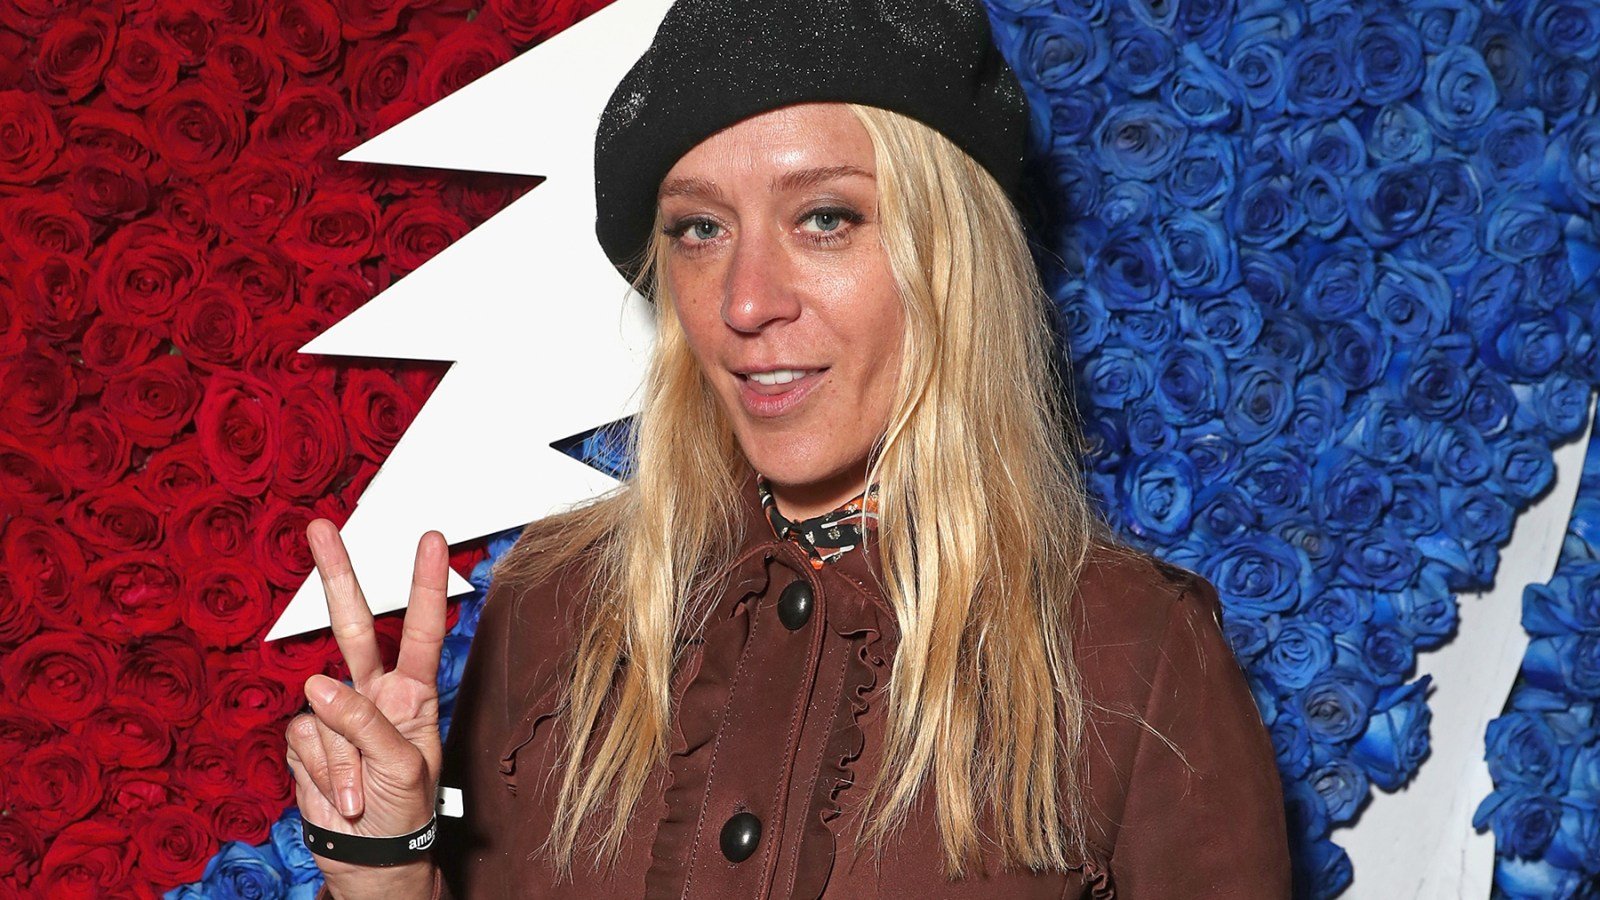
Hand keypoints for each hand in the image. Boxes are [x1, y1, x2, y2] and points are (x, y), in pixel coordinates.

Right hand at [285, 521, 446, 897]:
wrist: (370, 861)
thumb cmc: (405, 813)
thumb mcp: (403, 768)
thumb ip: (365, 723)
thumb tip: (318, 685)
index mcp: (413, 693)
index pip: (421, 629)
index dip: (425, 584)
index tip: (432, 539)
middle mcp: (374, 693)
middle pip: (353, 626)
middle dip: (338, 575)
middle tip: (322, 528)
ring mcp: (336, 715)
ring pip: (321, 706)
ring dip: (341, 760)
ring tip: (363, 793)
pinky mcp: (305, 741)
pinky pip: (301, 739)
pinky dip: (320, 772)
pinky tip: (338, 794)